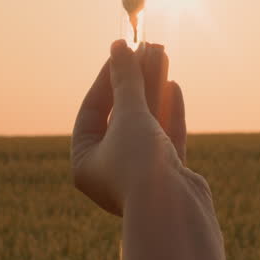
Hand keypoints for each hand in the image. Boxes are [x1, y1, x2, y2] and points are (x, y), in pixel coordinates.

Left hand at [72, 41, 187, 215]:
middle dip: (135, 79)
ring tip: (163, 55)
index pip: (92, 110)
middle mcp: (110, 170)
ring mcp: (141, 174)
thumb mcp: (128, 115)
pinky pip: (166, 137)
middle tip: (148, 47)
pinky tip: (173, 85)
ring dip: (153, 89)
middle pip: (122, 114)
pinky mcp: (169, 176)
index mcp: (86, 163)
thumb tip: (120, 47)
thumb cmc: (139, 165)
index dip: (107, 78)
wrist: (174, 213)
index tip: (122, 51)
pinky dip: (169, 111)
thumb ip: (126, 80)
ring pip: (147, 122)